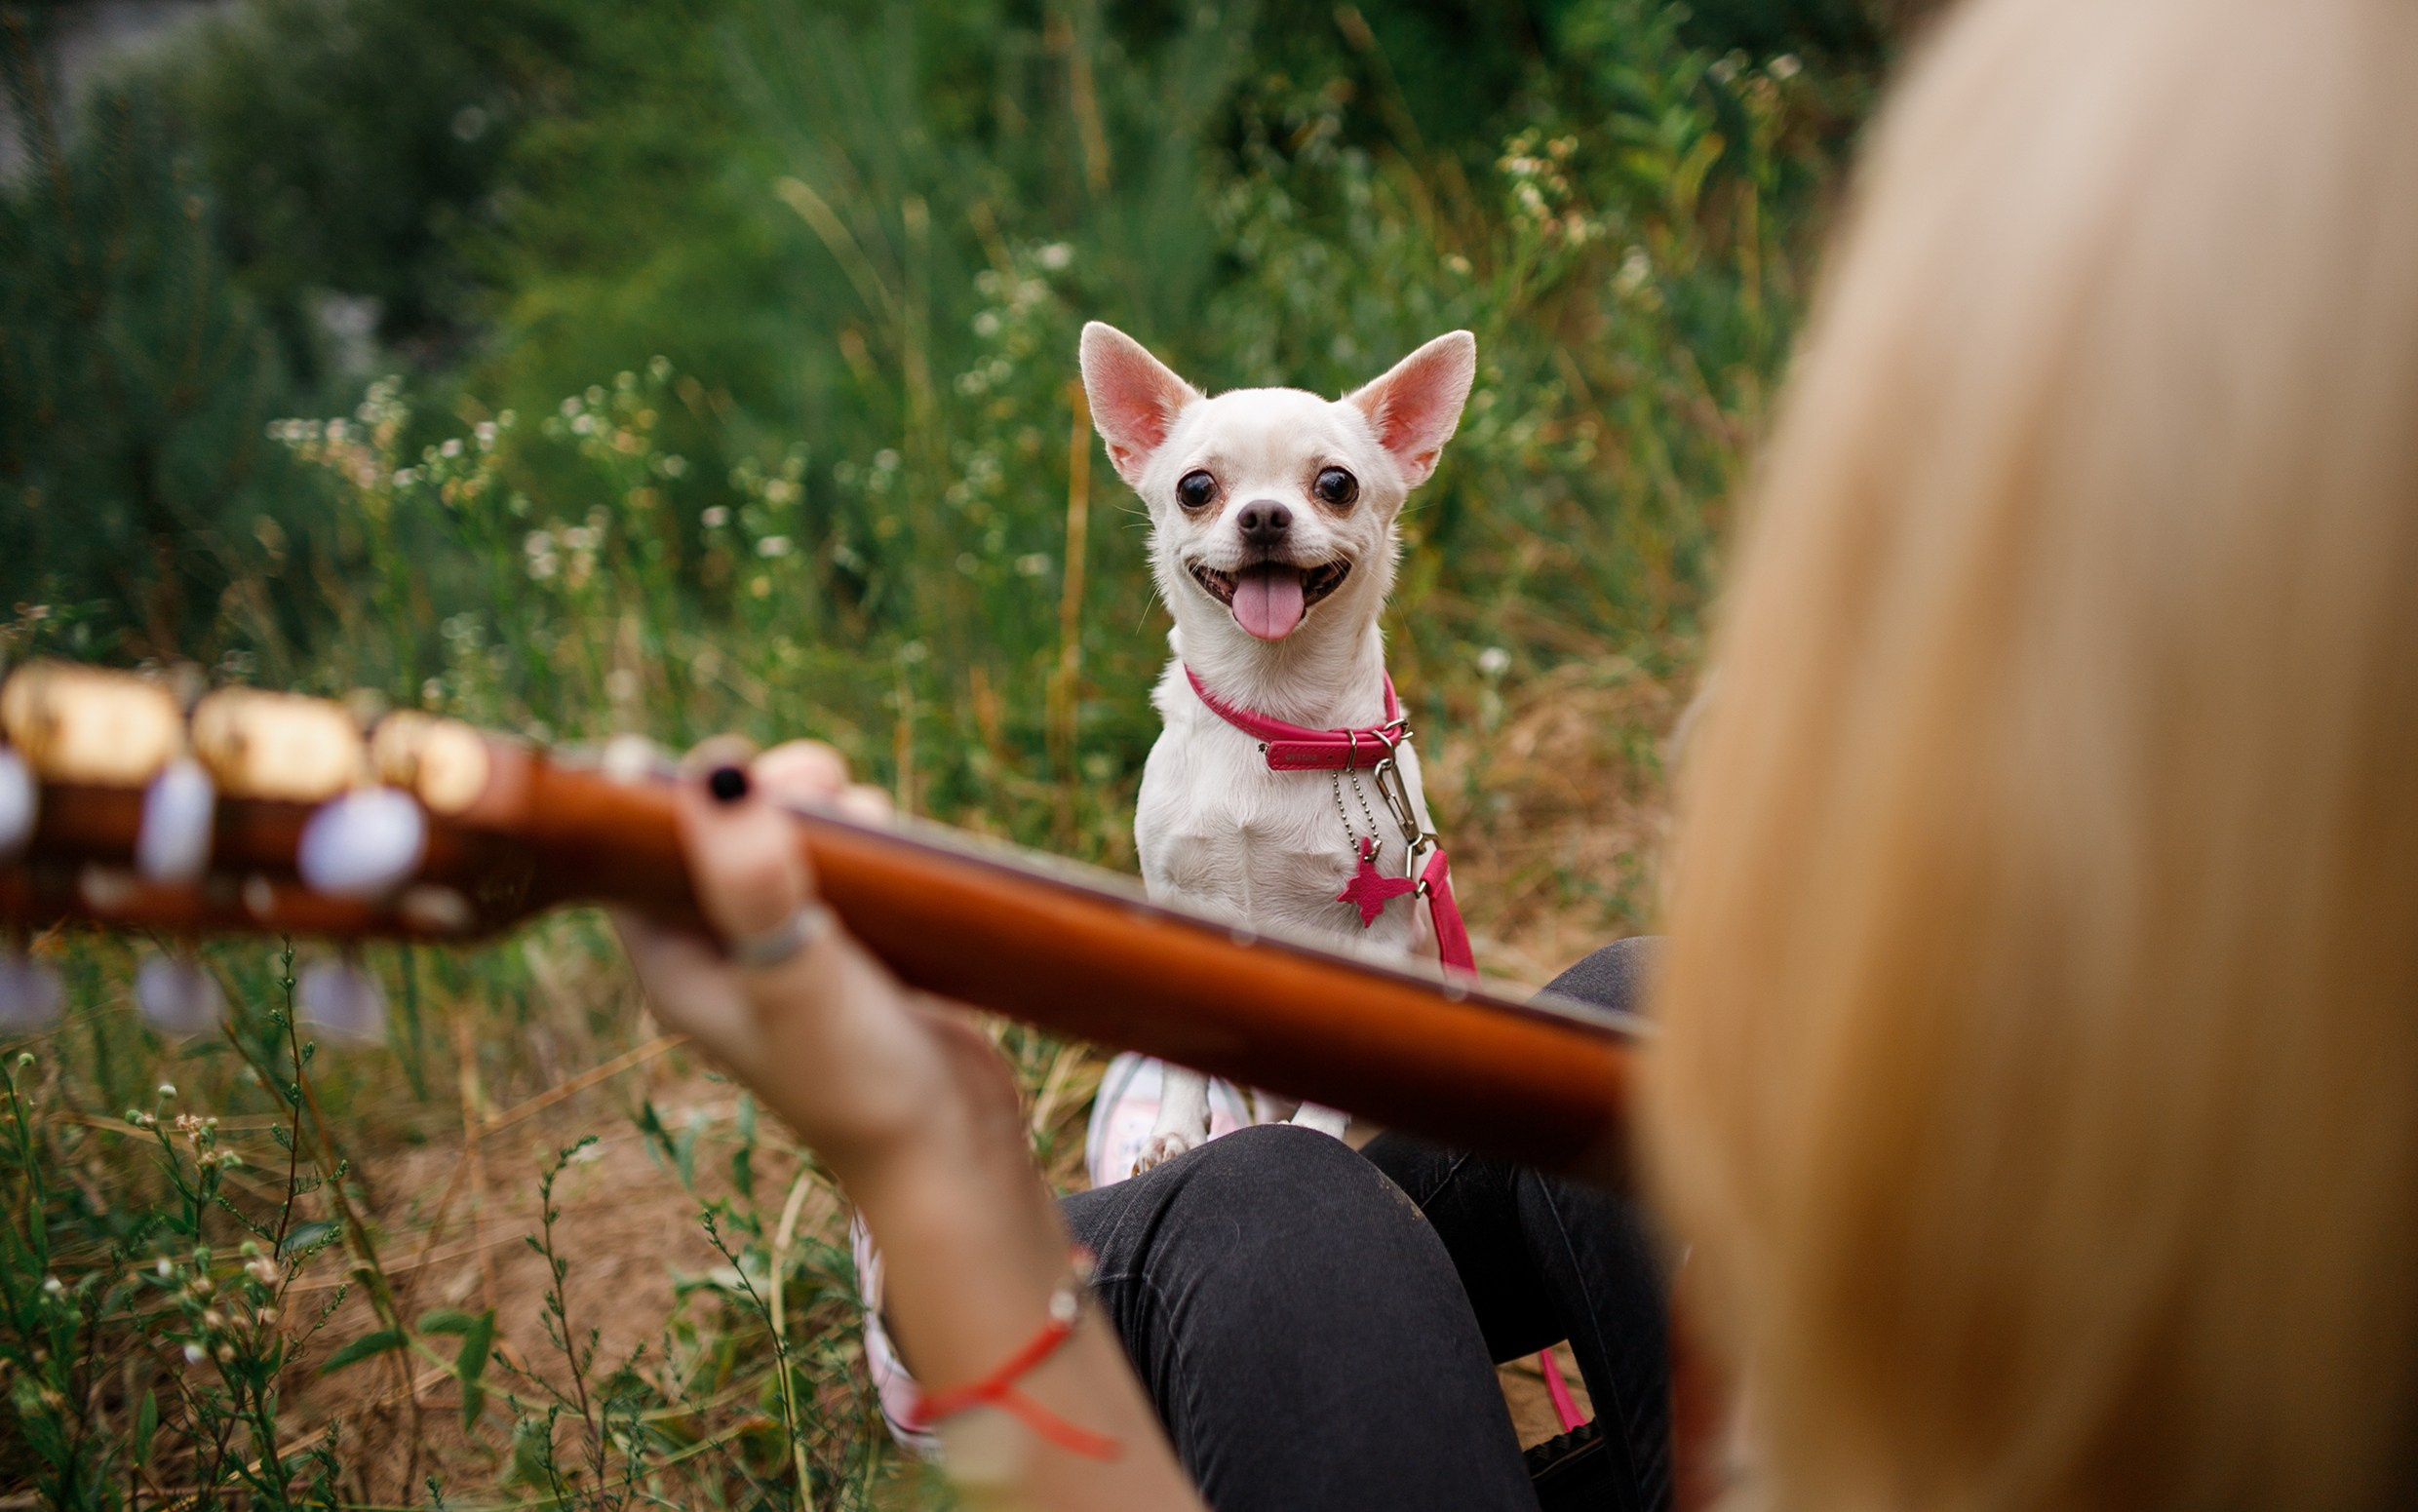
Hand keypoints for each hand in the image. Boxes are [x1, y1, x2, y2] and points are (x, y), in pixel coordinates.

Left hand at [612, 740, 1022, 1184]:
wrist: (952, 1151)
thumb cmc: (858, 1080)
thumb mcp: (795, 976)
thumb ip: (752, 881)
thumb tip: (716, 773)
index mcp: (675, 963)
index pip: (638, 850)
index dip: (674, 794)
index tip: (734, 764)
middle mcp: (723, 954)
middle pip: (724, 832)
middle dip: (775, 795)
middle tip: (824, 786)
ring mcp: (790, 951)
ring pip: (795, 843)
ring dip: (835, 817)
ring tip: (874, 834)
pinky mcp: (856, 951)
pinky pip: (850, 870)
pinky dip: (874, 850)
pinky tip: (902, 862)